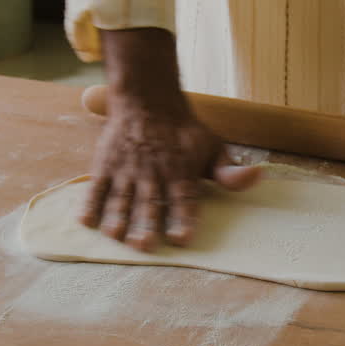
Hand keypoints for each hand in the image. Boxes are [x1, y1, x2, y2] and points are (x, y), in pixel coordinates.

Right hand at [83, 28, 260, 250]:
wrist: (147, 100)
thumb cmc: (183, 133)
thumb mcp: (212, 148)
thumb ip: (230, 172)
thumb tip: (258, 177)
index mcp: (180, 171)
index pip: (184, 199)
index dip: (183, 219)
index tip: (182, 238)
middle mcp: (153, 172)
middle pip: (150, 203)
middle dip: (146, 225)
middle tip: (144, 245)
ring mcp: (127, 170)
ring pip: (122, 198)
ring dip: (118, 219)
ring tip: (116, 237)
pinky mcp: (105, 166)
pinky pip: (96, 187)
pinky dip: (90, 204)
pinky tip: (86, 221)